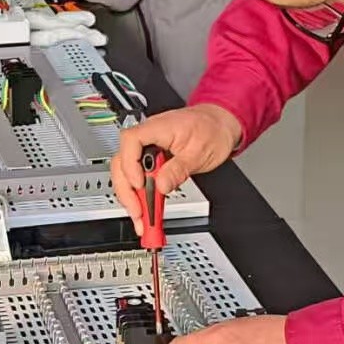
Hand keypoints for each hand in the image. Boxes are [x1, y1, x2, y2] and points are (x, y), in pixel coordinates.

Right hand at [111, 105, 241, 230]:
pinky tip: (146, 210)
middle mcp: (148, 137)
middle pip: (122, 162)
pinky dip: (141, 194)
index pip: (130, 141)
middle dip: (127, 190)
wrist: (220, 124)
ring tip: (142, 218)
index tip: (140, 185)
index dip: (131, 165)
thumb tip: (161, 186)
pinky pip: (140, 177)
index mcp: (158, 128)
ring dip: (132, 196)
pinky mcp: (152, 160)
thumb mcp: (199, 153)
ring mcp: (148, 148)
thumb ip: (178, 170)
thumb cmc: (212, 130)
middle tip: (138, 213)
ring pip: (127, 172)